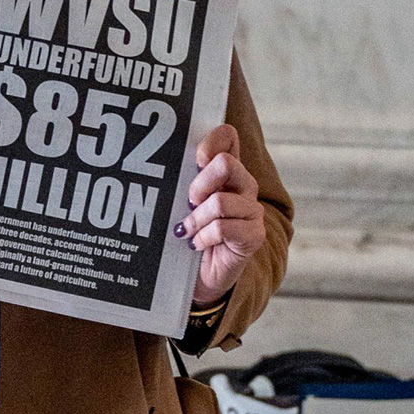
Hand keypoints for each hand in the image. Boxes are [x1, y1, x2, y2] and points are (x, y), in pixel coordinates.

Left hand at [178, 124, 264, 303]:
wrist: (203, 277)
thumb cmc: (190, 235)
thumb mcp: (183, 204)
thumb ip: (182, 182)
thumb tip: (160, 166)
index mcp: (227, 172)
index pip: (228, 137)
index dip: (211, 141)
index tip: (195, 161)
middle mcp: (244, 185)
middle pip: (226, 163)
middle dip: (200, 183)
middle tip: (189, 202)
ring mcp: (252, 210)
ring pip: (220, 201)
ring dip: (196, 218)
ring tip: (187, 230)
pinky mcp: (253, 235)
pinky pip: (223, 227)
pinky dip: (203, 237)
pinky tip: (196, 244)